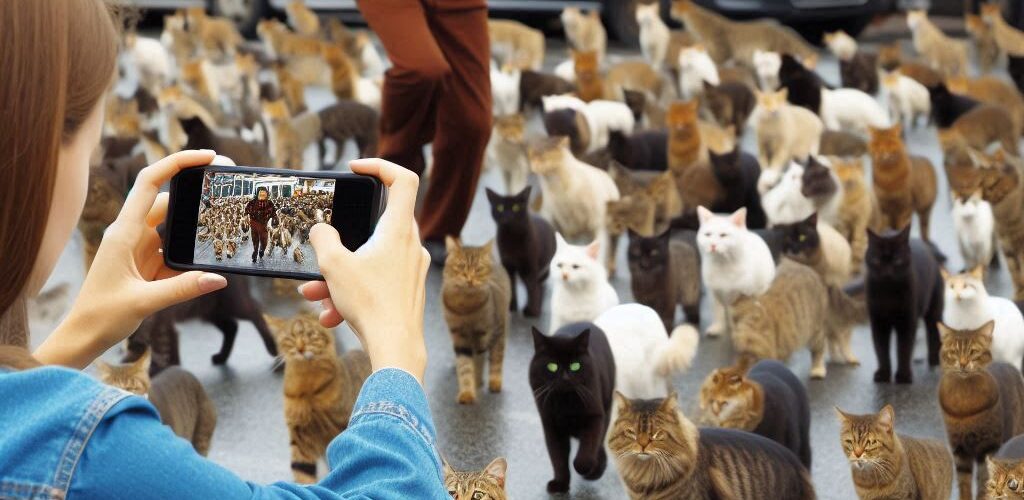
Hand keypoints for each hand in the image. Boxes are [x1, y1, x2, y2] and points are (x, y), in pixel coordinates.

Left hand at [35, 150, 227, 367]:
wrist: (83, 336)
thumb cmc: (101, 316)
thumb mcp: (144, 302)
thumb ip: (182, 288)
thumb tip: (219, 278)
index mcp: (124, 232)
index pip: (150, 183)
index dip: (177, 163)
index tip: (207, 158)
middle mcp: (131, 234)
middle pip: (168, 202)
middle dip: (196, 195)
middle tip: (227, 189)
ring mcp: (139, 248)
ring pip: (173, 226)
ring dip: (195, 226)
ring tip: (226, 224)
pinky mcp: (146, 264)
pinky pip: (173, 250)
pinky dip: (191, 252)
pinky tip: (210, 258)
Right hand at [299, 159, 430, 383]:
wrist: (396, 349)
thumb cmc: (371, 305)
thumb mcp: (334, 266)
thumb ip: (323, 239)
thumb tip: (321, 230)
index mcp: (398, 230)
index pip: (403, 179)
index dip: (380, 165)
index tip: (357, 168)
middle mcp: (411, 245)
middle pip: (375, 225)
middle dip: (341, 241)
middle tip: (321, 250)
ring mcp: (412, 268)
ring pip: (370, 259)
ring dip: (340, 273)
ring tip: (315, 294)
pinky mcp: (408, 290)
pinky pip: (376, 282)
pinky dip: (353, 292)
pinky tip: (331, 315)